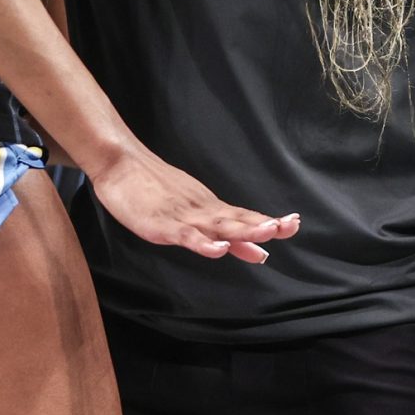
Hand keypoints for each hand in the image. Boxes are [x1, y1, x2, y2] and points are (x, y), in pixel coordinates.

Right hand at [85, 143, 296, 260]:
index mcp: (209, 209)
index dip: (269, 222)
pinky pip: (186, 236)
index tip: (294, 224)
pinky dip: (203, 244)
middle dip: (265, 225)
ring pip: (217, 226)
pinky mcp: (163, 224)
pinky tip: (218, 250)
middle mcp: (202, 211)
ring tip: (267, 233)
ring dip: (243, 230)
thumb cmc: (152, 189)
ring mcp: (183, 217)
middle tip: (291, 225)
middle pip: (238, 220)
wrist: (119, 163)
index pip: (244, 217)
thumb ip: (224, 235)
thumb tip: (258, 252)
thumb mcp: (192, 212)